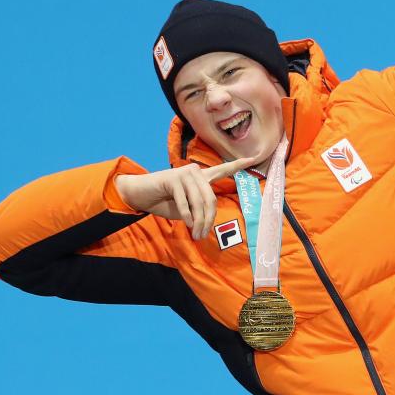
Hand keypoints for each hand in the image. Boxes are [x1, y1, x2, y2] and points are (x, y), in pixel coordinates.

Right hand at [116, 157, 257, 240]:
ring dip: (198, 222)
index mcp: (201, 177)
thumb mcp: (187, 208)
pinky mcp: (173, 178)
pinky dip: (187, 217)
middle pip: (211, 199)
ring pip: (199, 202)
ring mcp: (184, 173)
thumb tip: (208, 222)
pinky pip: (185, 203)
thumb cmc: (165, 202)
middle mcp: (195, 172)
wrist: (141, 194)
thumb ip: (198, 210)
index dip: (238, 165)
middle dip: (209, 220)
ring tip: (196, 234)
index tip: (254, 158)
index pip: (222, 170)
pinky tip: (187, 224)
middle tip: (203, 235)